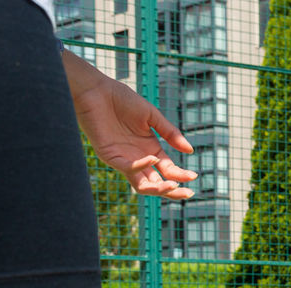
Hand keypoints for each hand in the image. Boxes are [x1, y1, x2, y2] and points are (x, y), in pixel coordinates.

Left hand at [62, 49, 196, 199]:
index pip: (168, 170)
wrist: (96, 91)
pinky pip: (128, 168)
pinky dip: (141, 167)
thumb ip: (170, 133)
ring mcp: (124, 159)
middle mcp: (139, 159)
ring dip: (158, 189)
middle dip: (173, 191)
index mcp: (150, 150)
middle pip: (157, 184)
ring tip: (171, 185)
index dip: (181, 175)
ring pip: (142, 185)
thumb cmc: (122, 100)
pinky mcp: (109, 156)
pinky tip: (153, 159)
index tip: (193, 176)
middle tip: (188, 193)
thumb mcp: (152, 116)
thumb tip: (190, 150)